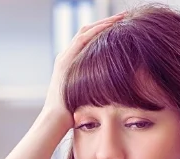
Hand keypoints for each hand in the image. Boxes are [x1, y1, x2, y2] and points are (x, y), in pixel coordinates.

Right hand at [44, 12, 125, 126]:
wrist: (56, 121)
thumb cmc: (73, 114)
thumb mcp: (88, 95)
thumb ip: (97, 86)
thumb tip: (116, 88)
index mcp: (71, 64)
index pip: (89, 41)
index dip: (104, 31)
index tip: (121, 27)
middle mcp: (66, 57)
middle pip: (87, 32)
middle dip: (106, 23)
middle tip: (123, 17)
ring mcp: (64, 57)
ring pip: (85, 31)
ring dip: (104, 23)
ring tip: (121, 17)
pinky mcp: (65, 60)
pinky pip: (83, 39)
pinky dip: (96, 30)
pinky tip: (111, 26)